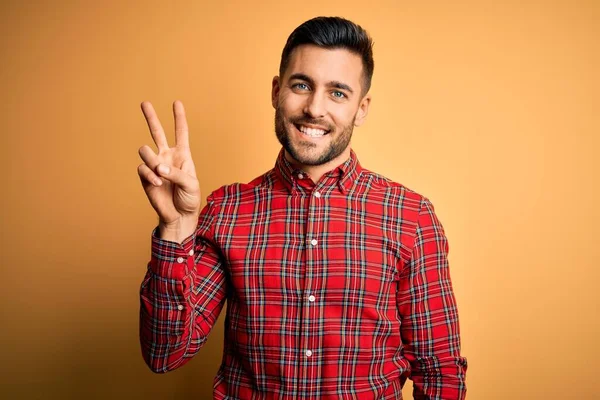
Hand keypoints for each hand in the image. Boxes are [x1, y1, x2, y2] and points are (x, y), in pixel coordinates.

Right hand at [137, 100, 200, 241]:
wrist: (179, 215)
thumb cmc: (189, 198)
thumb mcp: (190, 184)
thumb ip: (176, 173)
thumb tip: (158, 167)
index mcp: (182, 155)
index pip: (181, 133)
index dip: (179, 118)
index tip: (177, 102)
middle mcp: (167, 157)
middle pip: (157, 132)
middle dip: (151, 117)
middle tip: (144, 103)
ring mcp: (155, 166)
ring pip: (145, 150)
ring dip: (152, 159)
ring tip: (160, 172)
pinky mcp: (145, 177)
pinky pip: (143, 168)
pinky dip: (150, 175)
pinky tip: (158, 183)